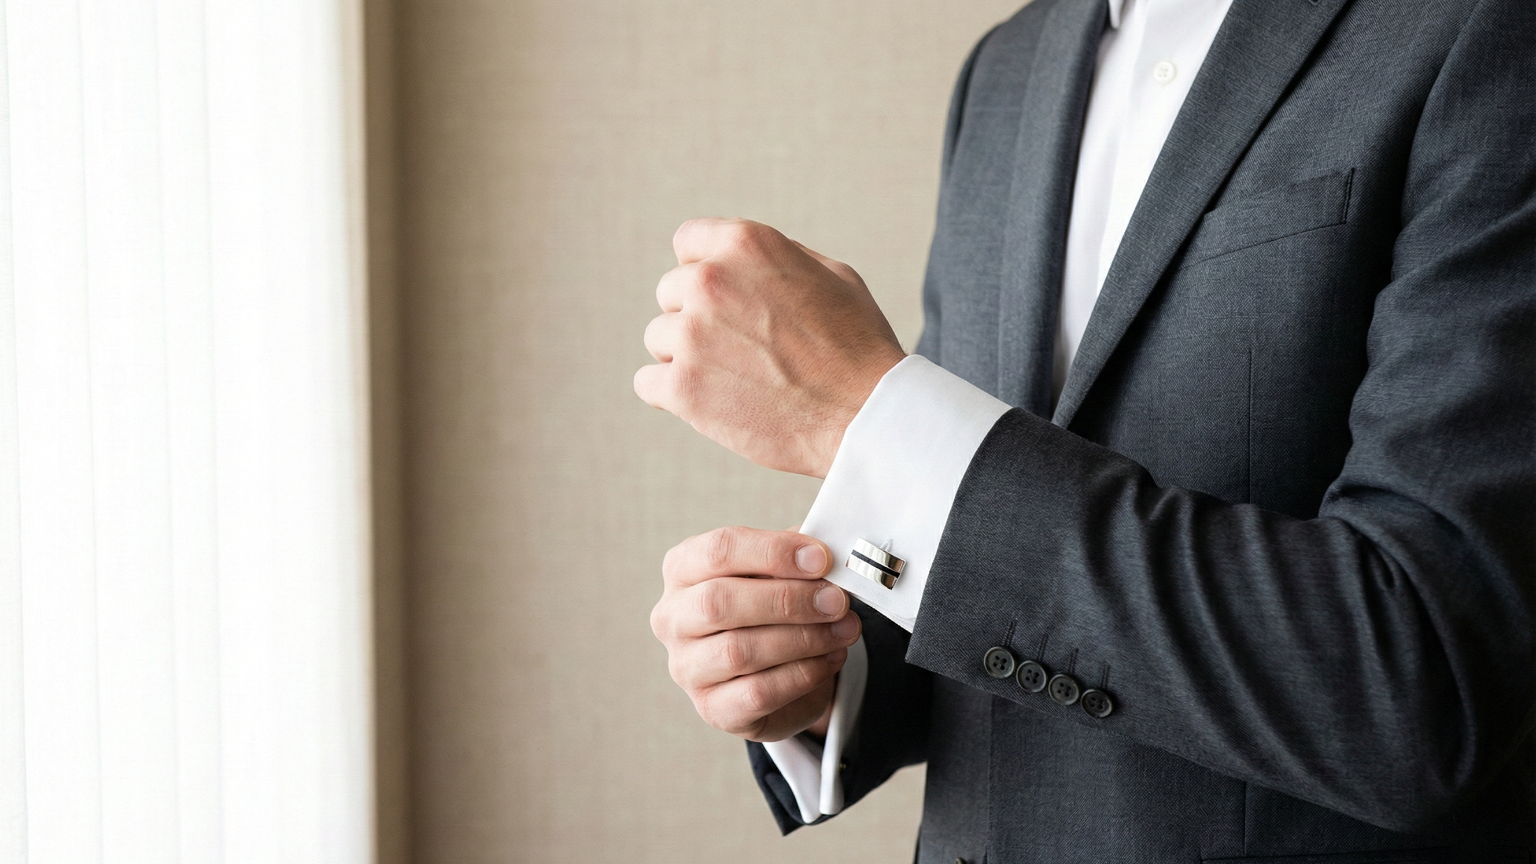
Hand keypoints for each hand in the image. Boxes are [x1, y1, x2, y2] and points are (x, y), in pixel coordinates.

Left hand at [635, 218, 905, 477]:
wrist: (866, 415)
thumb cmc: (857, 347)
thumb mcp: (829, 276)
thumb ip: (775, 259)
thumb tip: (737, 261)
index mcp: (745, 244)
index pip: (689, 242)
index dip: (706, 271)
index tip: (726, 300)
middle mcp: (709, 280)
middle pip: (671, 293)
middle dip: (697, 317)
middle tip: (742, 349)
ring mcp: (690, 334)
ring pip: (659, 339)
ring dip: (687, 358)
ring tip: (737, 379)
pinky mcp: (681, 387)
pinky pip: (647, 383)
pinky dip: (673, 396)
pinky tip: (711, 403)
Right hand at [650, 526, 862, 741]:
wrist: (775, 668)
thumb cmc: (771, 607)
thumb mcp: (782, 571)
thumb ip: (798, 559)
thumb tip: (830, 556)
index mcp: (683, 568)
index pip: (718, 550)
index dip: (773, 552)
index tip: (822, 559)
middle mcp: (673, 618)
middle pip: (719, 602)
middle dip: (787, 600)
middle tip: (836, 601)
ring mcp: (686, 667)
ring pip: (739, 651)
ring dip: (803, 639)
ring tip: (844, 629)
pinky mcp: (712, 708)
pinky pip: (758, 693)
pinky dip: (803, 674)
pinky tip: (830, 659)